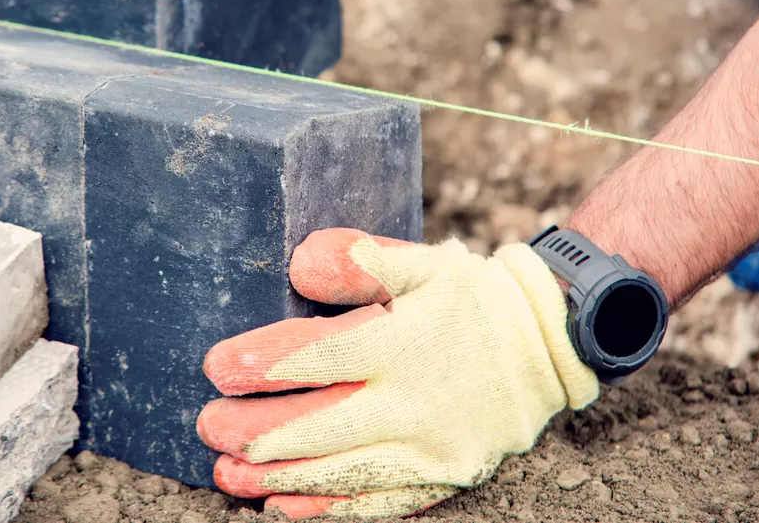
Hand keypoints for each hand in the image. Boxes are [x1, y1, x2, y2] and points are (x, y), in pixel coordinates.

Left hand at [197, 229, 598, 518]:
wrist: (549, 346)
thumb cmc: (472, 298)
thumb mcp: (422, 263)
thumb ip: (360, 260)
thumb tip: (300, 264)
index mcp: (403, 342)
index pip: (319, 357)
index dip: (262, 364)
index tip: (217, 366)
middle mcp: (414, 400)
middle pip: (319, 424)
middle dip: (255, 429)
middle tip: (209, 426)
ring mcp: (431, 446)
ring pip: (340, 471)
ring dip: (278, 475)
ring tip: (229, 472)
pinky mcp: (444, 476)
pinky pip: (378, 503)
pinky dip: (327, 510)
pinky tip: (283, 507)